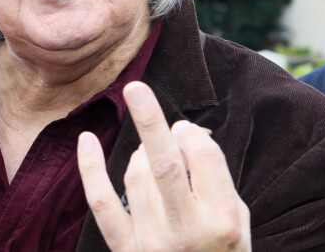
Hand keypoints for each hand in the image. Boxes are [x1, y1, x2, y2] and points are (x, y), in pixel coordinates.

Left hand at [77, 81, 250, 251]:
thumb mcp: (239, 219)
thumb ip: (217, 176)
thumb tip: (183, 132)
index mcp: (221, 220)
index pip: (204, 156)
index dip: (194, 134)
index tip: (188, 131)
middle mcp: (186, 231)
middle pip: (166, 163)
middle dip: (150, 122)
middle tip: (136, 87)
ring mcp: (151, 244)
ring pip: (136, 175)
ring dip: (142, 152)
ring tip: (153, 156)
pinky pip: (102, 205)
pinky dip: (90, 171)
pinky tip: (85, 140)